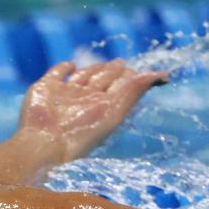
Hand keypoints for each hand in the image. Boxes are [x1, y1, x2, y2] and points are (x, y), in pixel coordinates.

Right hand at [18, 59, 168, 162]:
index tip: (133, 70)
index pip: (118, 86)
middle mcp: (85, 99)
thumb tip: (163, 75)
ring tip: (101, 66)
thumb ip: (136, 90)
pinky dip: (63, 68)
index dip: (127, 76)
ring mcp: (64, 94)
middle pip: (101, 80)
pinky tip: (70, 65)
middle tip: (121, 64)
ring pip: (81, 77)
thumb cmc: (82, 133)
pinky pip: (56, 74)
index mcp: (102, 105)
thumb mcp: (116, 111)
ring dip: (92, 69)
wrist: (45, 144)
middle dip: (111, 71)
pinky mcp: (44, 89)